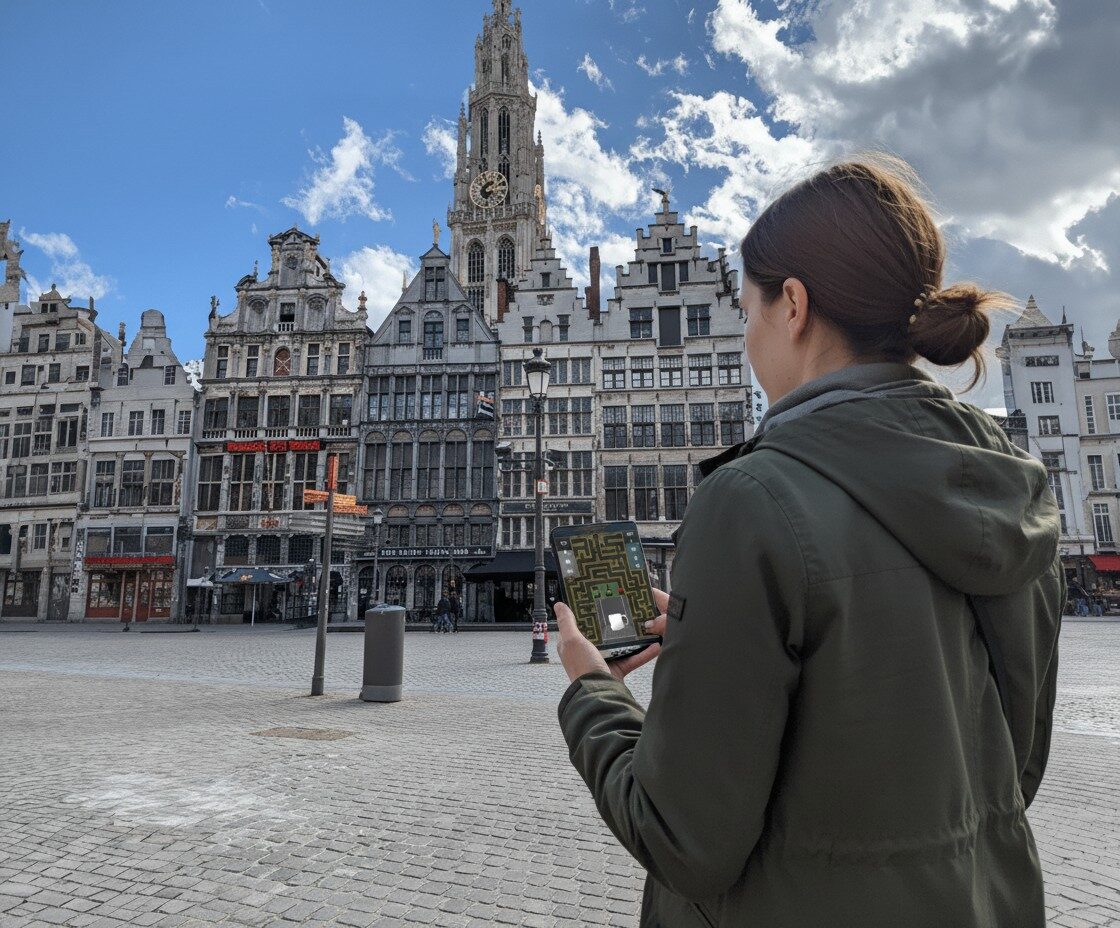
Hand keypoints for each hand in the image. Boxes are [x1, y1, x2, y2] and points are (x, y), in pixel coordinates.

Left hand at [554, 588, 669, 683]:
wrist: (599, 693)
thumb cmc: (582, 667)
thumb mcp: (572, 640)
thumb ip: (567, 622)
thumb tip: (559, 605)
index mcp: (574, 645)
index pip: (579, 625)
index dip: (587, 613)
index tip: (600, 600)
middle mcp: (588, 653)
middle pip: (602, 633)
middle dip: (613, 623)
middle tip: (626, 609)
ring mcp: (603, 661)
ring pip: (619, 644)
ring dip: (631, 636)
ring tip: (642, 624)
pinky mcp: (617, 669)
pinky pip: (633, 658)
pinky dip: (644, 652)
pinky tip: (654, 644)